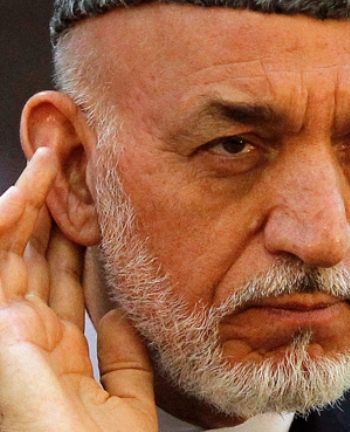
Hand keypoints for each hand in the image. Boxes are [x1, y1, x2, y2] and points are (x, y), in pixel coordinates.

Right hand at [0, 148, 156, 430]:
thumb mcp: (126, 397)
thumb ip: (123, 356)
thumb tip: (120, 315)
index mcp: (61, 350)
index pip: (63, 282)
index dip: (74, 243)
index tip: (91, 210)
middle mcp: (30, 335)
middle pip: (37, 259)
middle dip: (50, 213)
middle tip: (66, 171)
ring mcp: (10, 329)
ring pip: (12, 251)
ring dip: (27, 204)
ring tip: (46, 163)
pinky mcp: (0, 328)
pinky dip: (4, 226)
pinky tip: (21, 194)